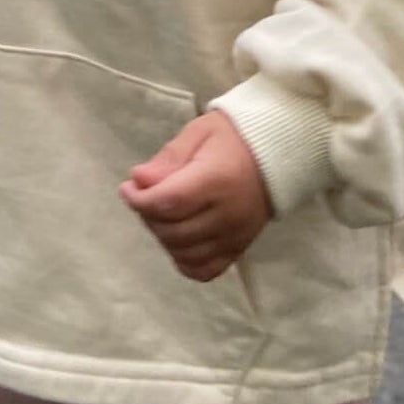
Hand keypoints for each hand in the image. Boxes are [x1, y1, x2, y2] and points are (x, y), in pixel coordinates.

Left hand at [119, 110, 270, 282]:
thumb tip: (138, 180)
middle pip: (173, 231)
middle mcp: (228, 214)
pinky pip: (205, 270)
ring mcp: (236, 236)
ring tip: (161, 213)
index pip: (169, 202)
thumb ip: (168, 158)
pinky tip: (178, 239)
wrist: (276, 153)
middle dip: (148, 215)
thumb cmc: (232, 137)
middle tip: (144, 195)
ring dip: (163, 236)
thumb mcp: (198, 133)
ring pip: (184, 253)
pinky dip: (184, 260)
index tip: (127, 188)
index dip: (140, 200)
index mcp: (216, 180)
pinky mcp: (240, 248)